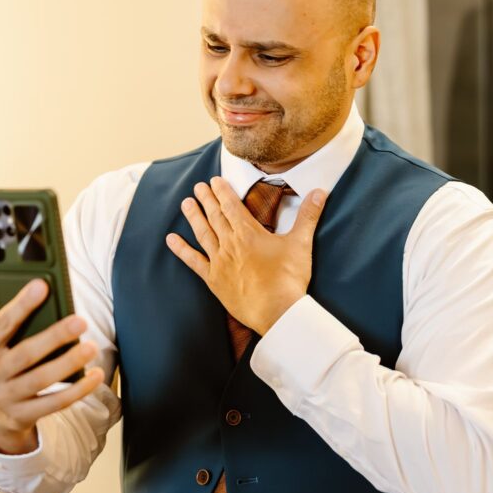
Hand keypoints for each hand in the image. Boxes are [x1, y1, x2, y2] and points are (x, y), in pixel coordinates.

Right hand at [0, 263, 104, 454]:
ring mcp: (4, 398)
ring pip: (41, 380)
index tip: (43, 284)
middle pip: (24, 354)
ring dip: (68, 363)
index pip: (0, 323)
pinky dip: (77, 391)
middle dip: (54, 337)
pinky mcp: (23, 416)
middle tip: (81, 321)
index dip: (21, 304)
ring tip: (91, 347)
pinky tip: (95, 376)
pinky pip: (54, 403)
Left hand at [165, 176, 327, 334]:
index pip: (232, 206)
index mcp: (249, 233)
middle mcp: (230, 244)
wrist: (276, 312)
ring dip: (194, 217)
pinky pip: (193, 262)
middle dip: (206, 199)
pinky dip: (182, 250)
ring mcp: (219, 262)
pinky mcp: (214, 280)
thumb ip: (309, 215)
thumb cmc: (289, 279)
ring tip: (185, 204)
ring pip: (203, 234)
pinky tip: (171, 240)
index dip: (222, 191)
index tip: (214, 180)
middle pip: (215, 216)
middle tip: (198, 187)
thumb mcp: (301, 244)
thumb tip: (321, 192)